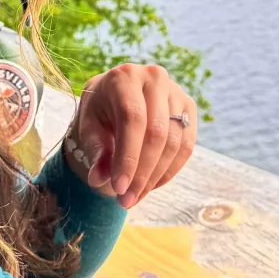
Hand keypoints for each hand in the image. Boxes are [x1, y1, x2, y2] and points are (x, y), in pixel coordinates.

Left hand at [65, 63, 197, 208]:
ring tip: (135, 197)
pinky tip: (151, 184)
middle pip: (157, 133)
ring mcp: (176, 91)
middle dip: (142, 173)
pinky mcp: (189, 106)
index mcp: (124, 77)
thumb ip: (96, 151)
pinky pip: (187, 145)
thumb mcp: (90, 127)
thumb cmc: (100, 111)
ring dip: (156, 176)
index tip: (119, 188)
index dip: (128, 157)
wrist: (116, 95)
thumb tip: (99, 179)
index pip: (132, 119)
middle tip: (126, 201)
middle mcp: (154, 78)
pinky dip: (170, 170)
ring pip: (175, 142)